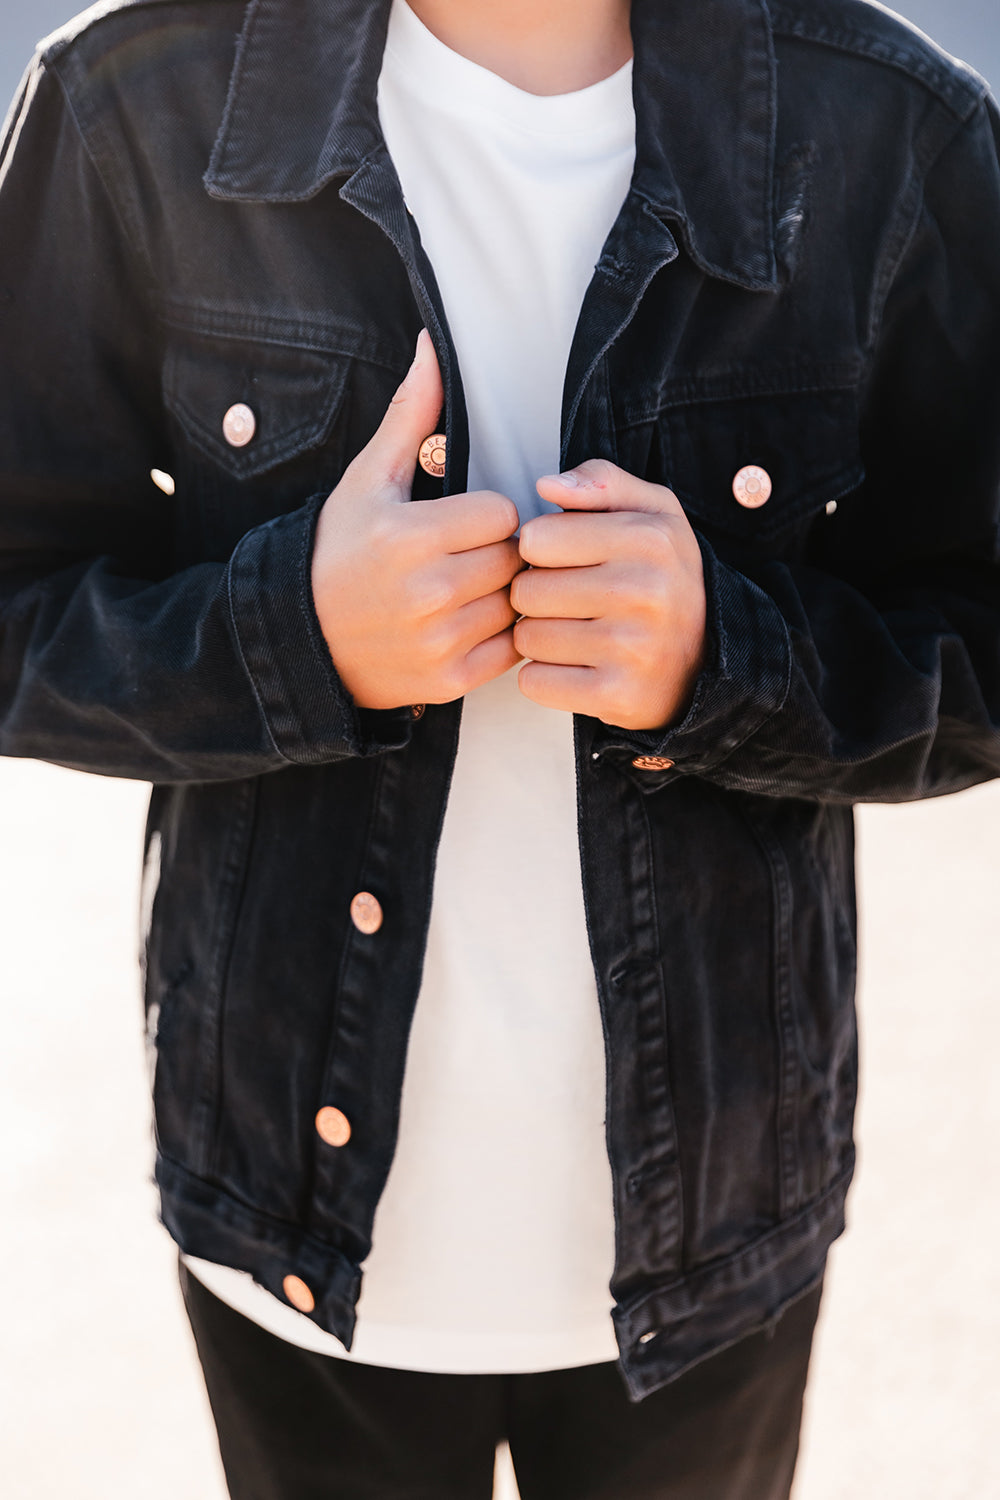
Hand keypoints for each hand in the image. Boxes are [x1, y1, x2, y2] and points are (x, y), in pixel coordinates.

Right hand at [311, 331, 521, 709]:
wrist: (301, 639)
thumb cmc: (337, 552)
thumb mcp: (366, 481)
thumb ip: (410, 416)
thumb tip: (432, 345)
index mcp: (408, 536)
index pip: (501, 512)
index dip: (486, 514)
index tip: (462, 523)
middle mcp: (426, 592)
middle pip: (512, 558)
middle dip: (496, 554)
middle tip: (464, 558)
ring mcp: (439, 641)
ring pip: (515, 604)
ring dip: (499, 597)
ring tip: (464, 591)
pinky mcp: (448, 680)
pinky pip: (508, 650)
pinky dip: (495, 638)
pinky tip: (461, 624)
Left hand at [511, 460, 706, 731]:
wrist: (709, 660)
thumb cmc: (662, 577)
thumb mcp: (652, 513)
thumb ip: (601, 481)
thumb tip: (546, 485)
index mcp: (648, 538)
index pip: (535, 539)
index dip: (542, 552)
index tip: (568, 562)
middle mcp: (643, 592)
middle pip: (526, 591)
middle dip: (538, 598)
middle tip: (572, 604)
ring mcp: (631, 649)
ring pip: (527, 638)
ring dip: (540, 639)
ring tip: (577, 634)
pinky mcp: (617, 696)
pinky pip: (535, 681)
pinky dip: (545, 678)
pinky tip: (577, 669)